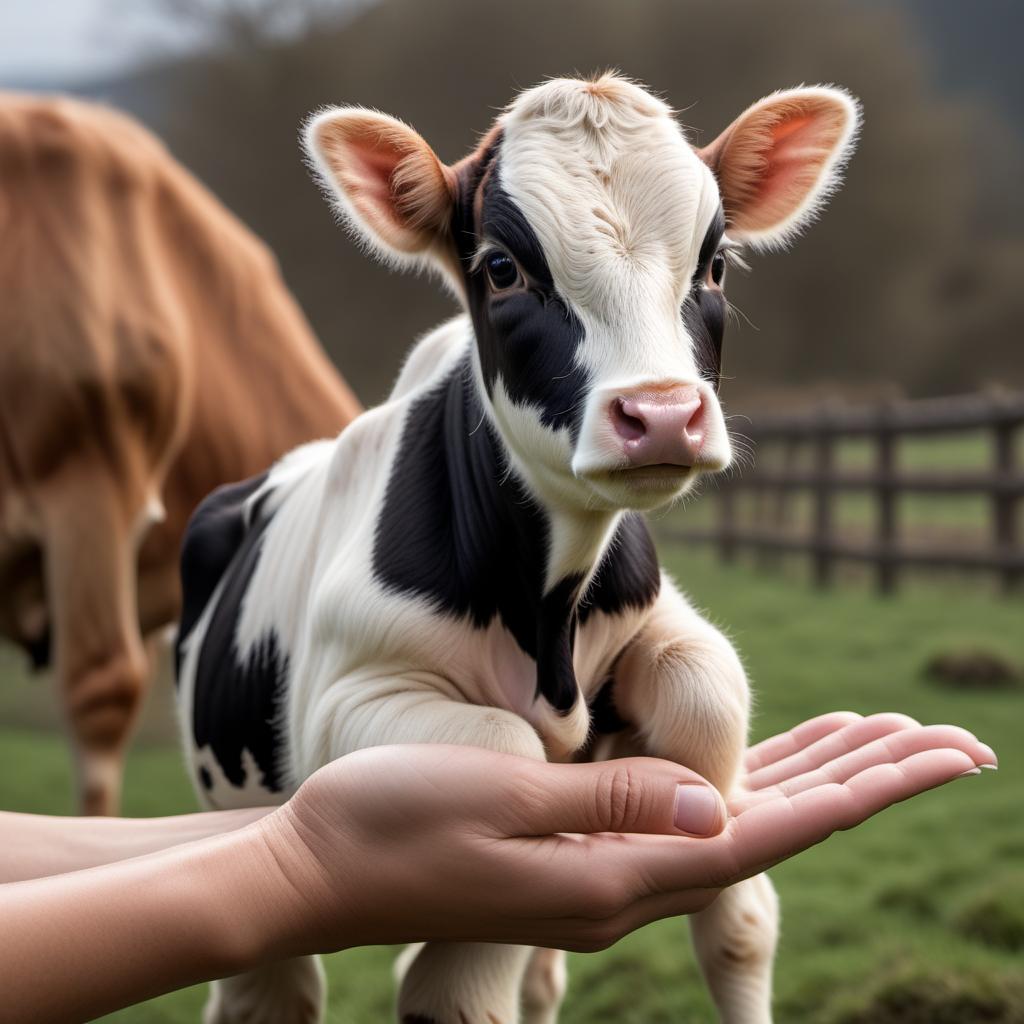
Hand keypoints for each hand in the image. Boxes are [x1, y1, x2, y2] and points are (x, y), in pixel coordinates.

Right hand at [262, 713, 994, 954]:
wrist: (322, 866)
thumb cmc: (394, 821)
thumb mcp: (499, 798)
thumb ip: (611, 805)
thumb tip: (717, 814)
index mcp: (615, 877)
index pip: (766, 835)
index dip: (859, 795)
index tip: (939, 763)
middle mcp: (626, 885)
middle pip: (775, 832)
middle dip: (865, 785)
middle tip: (950, 749)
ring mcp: (604, 873)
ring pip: (741, 823)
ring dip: (815, 783)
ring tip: (881, 746)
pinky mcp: (579, 850)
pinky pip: (689, 818)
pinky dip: (746, 790)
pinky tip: (767, 776)